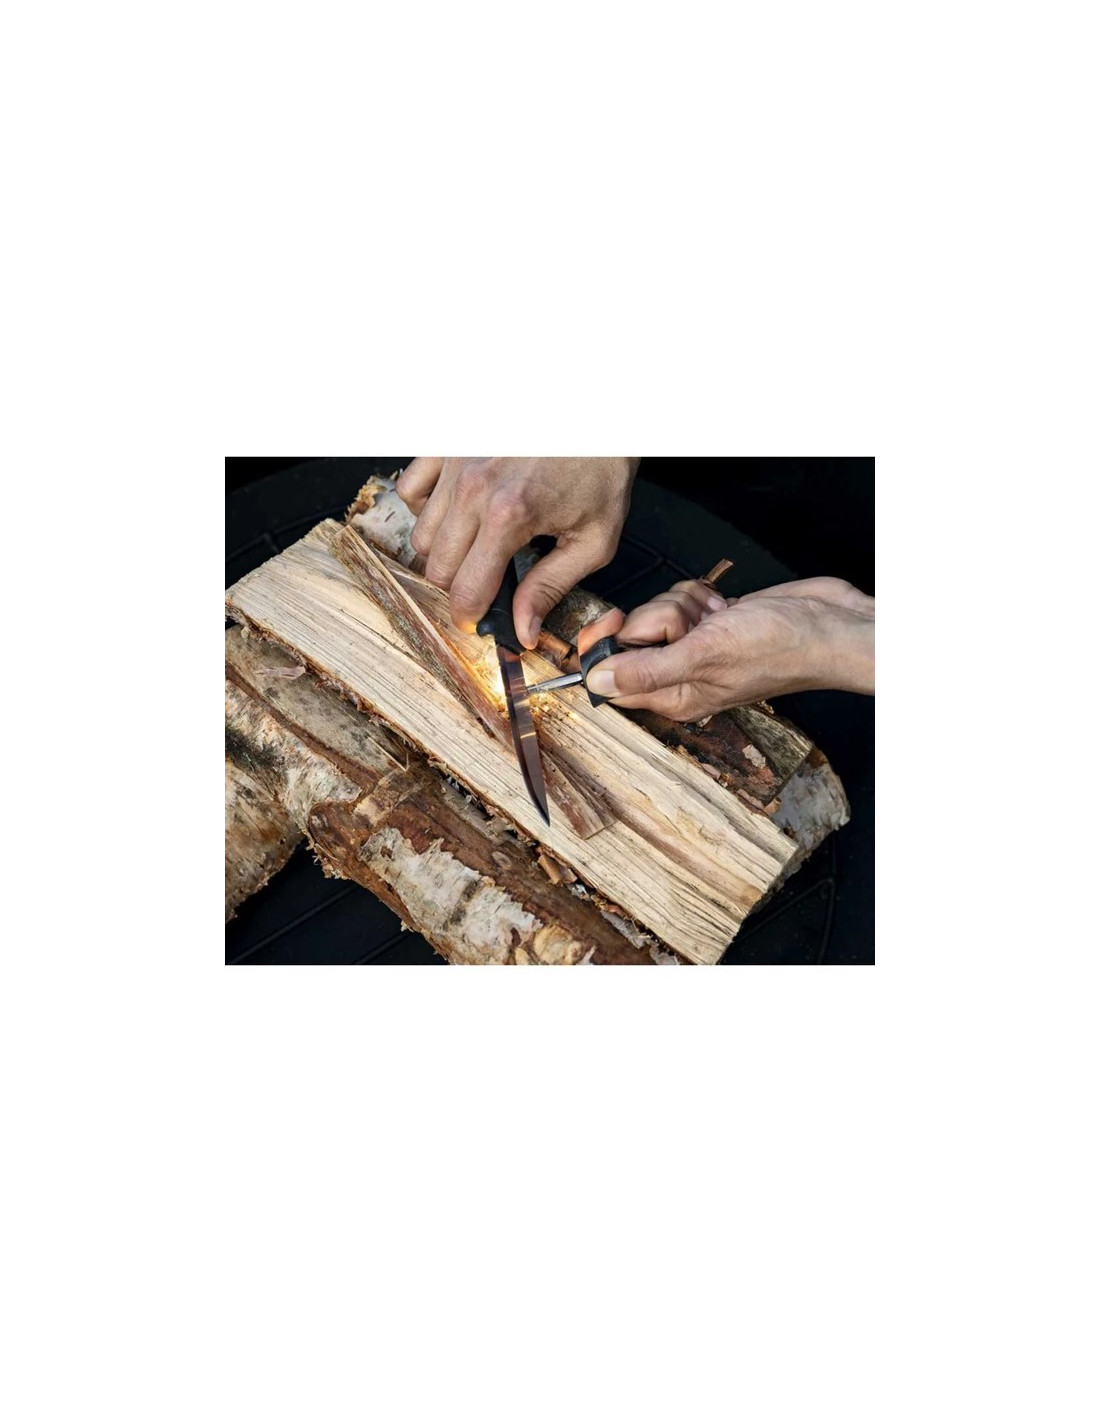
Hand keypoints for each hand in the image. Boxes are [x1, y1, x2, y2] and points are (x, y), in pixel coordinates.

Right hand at [395, 457, 637, 647]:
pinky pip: (410, 490)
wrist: (596, 413)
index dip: (470, 616)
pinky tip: (455, 513)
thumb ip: (551, 587)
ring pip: (420, 534)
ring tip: (477, 545)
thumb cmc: (600, 468)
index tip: (479, 620)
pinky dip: (425, 509)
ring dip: (443, 550)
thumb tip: (523, 630)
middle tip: (486, 582)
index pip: (466, 589)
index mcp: (508, 516)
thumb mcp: (594, 540)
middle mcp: (472, 489)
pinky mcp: (447, 444)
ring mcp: (455, 463)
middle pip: (436, 567)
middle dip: (458, 585)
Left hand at [578, 577, 874, 719]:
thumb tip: (596, 681)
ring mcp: (694, 646)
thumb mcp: (704, 657)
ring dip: (686, 604)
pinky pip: (680, 599)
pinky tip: (726, 608)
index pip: (611, 677)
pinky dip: (701, 596)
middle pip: (633, 635)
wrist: (827, 624)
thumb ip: (646, 671)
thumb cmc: (779, 650)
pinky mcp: (708, 622)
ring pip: (658, 611)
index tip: (616, 621)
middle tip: (693, 626)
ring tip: (718, 619)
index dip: (604, 646)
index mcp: (673, 697)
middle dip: (660, 618)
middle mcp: (679, 675)